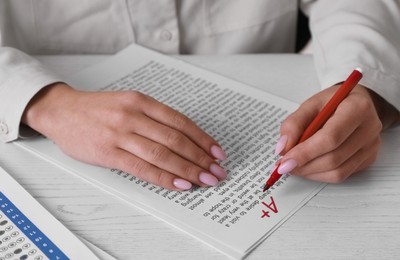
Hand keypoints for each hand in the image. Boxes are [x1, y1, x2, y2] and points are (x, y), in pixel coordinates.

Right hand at [22, 83, 226, 189]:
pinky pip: (142, 168)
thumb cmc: (98, 109)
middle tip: (217, 171)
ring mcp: (120, 134)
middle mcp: (134, 115)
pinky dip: (164, 178)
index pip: (180, 122)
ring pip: (162, 154)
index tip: (217, 152)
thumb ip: (153, 118)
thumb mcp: (128, 103)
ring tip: (205, 180)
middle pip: (176, 139)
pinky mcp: (108, 153)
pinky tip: (181, 184)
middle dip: (201, 157)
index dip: (202, 139)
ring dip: (188, 170)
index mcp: (142, 101)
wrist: (61, 111)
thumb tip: (184, 141)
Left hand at [274, 84, 397, 182]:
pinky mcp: (369, 158)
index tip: (285, 160)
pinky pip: (342, 175)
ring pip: (338, 171)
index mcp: (357, 108)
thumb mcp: (310, 104)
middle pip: (333, 158)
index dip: (305, 152)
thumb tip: (283, 149)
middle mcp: (369, 128)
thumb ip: (294, 124)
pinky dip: (320, 174)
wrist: (355, 103)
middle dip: (304, 165)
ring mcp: (371, 146)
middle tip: (284, 165)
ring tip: (294, 166)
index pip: (330, 137)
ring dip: (310, 172)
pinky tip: (308, 166)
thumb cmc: (333, 103)